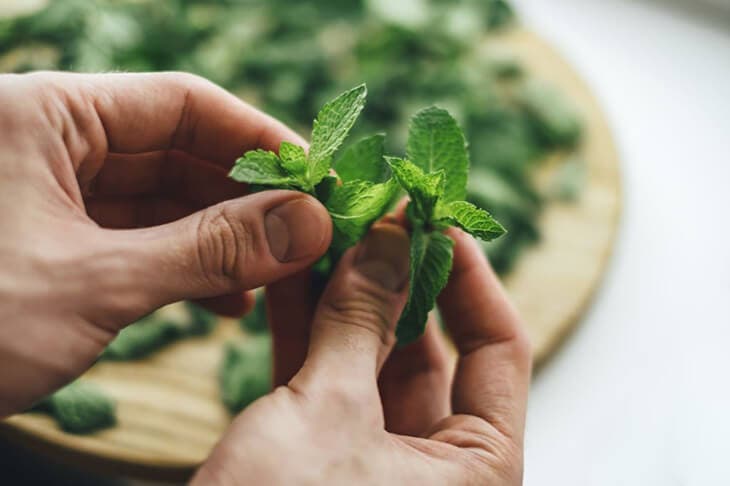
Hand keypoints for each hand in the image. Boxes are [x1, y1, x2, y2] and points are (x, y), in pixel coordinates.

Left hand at [0, 72, 331, 415]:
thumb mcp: (93, 284)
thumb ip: (209, 250)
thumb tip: (309, 223)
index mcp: (43, 115)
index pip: (183, 103)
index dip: (258, 139)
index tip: (317, 175)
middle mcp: (50, 143)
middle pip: (180, 151)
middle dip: (248, 197)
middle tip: (309, 233)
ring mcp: (53, 195)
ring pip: (165, 200)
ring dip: (225, 237)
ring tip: (277, 272)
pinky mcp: (56, 242)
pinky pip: (141, 239)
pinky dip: (188, 265)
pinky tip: (227, 296)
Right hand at [194, 224, 530, 484]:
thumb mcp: (328, 417)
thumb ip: (360, 324)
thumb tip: (389, 244)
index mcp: (476, 472)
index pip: (498, 349)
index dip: (468, 276)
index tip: (435, 217)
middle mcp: (436, 468)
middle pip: (430, 347)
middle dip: (396, 277)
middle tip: (370, 214)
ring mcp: (374, 461)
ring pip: (371, 358)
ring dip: (347, 296)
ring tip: (328, 230)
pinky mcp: (322, 459)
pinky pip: (327, 382)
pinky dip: (311, 331)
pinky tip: (293, 278)